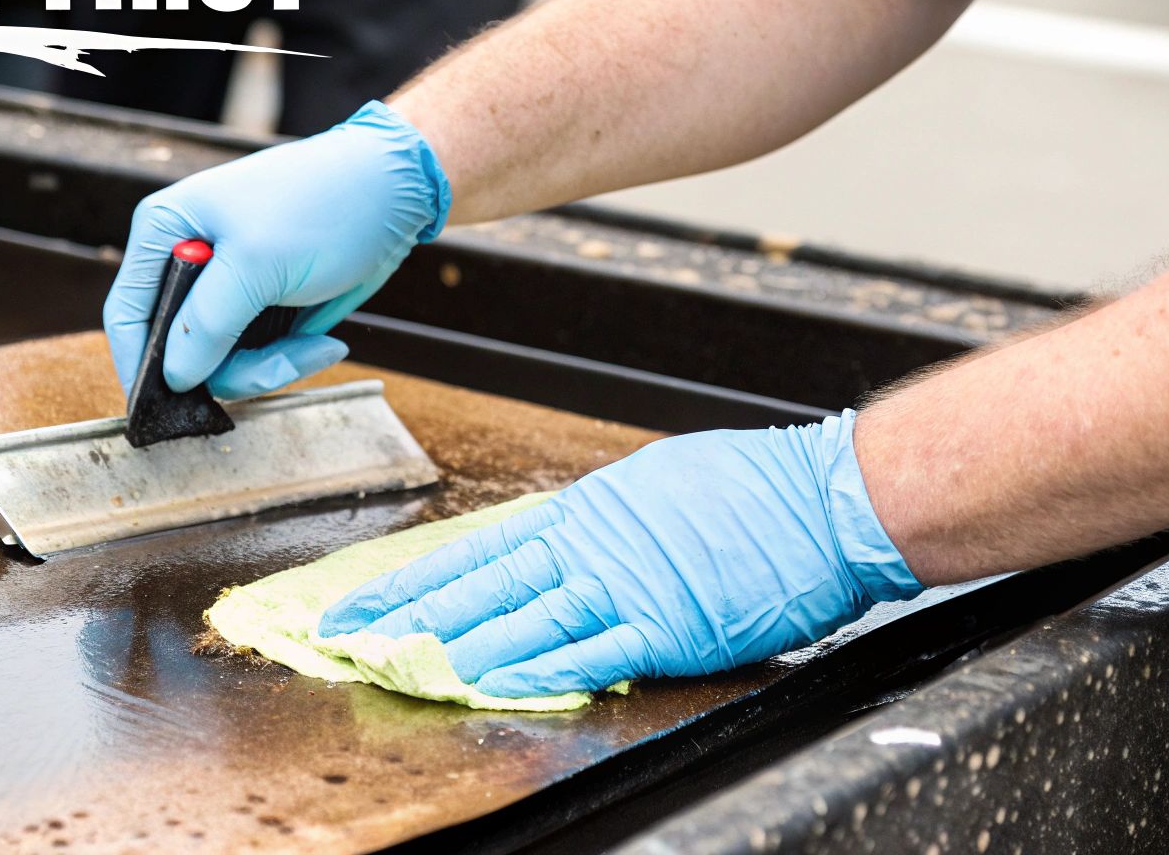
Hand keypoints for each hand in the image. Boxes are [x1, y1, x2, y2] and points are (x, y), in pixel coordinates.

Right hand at [103, 101, 448, 399]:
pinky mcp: (265, 307)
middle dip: (228, 369)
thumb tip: (174, 376)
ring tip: (316, 345)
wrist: (393, 194)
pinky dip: (290, 359)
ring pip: (223, 362)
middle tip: (277, 366)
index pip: (128, 313)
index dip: (141, 364)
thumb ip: (206, 323)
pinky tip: (325, 342)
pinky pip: (259, 356)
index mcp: (166, 232)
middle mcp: (190, 262)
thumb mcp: (256, 264)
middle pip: (179, 349)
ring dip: (269, 367)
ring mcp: (230, 289)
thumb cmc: (322, 205)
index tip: (165, 407)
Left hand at [318, 412, 921, 697]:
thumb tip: (564, 542)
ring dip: (454, 648)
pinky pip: (585, 655)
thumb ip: (602, 521)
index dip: (411, 582)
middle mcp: (589, 545)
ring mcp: (623, 584)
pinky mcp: (663, 625)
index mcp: (584, 511)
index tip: (359, 601)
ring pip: (517, 621)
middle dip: (407, 617)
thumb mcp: (655, 483)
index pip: (475, 552)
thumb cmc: (752, 488)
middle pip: (478, 588)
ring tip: (395, 669)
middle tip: (345, 639)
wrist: (823, 497)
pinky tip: (490, 685)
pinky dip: (536, 671)